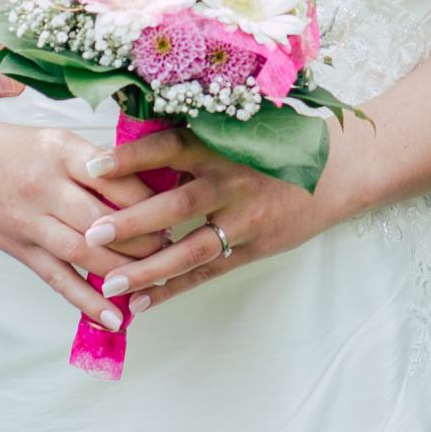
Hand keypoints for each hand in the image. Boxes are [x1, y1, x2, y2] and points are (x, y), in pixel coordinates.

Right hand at [0, 114, 164, 331]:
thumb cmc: (17, 150)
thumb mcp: (58, 141)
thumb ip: (100, 163)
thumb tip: (154, 189)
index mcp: (61, 151)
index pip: (115, 178)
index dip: (149, 198)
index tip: (174, 207)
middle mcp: (44, 186)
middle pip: (103, 220)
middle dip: (143, 239)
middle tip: (170, 246)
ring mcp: (29, 221)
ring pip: (83, 253)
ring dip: (122, 271)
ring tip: (152, 279)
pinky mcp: (19, 248)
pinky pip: (57, 279)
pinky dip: (87, 302)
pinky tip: (113, 319)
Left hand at [72, 125, 345, 316]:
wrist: (339, 169)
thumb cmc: (279, 142)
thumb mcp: (240, 128)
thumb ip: (195, 137)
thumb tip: (133, 139)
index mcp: (223, 146)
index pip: (170, 148)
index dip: (131, 157)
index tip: (91, 165)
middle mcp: (233, 182)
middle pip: (177, 204)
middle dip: (133, 221)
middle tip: (92, 234)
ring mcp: (246, 219)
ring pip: (191, 249)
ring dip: (150, 268)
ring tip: (111, 284)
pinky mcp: (255, 247)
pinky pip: (209, 272)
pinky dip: (175, 288)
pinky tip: (143, 302)